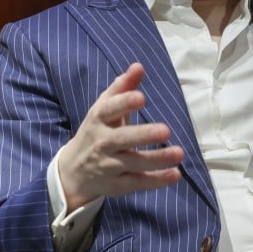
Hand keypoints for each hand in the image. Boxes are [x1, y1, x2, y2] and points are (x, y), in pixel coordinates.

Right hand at [58, 63, 183, 211]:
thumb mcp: (104, 108)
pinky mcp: (117, 185)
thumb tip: (138, 66)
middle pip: (122, 139)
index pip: (109, 110)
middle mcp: (102, 142)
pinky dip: (156, 180)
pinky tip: (175, 175)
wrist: (73, 170)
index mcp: (98, 119)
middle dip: (143, 135)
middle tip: (165, 130)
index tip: (141, 97)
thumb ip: (122, 87)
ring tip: (179, 153)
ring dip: (157, 159)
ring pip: (133, 162)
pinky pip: (137, 182)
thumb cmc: (97, 131)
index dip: (124, 103)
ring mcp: (109, 165)